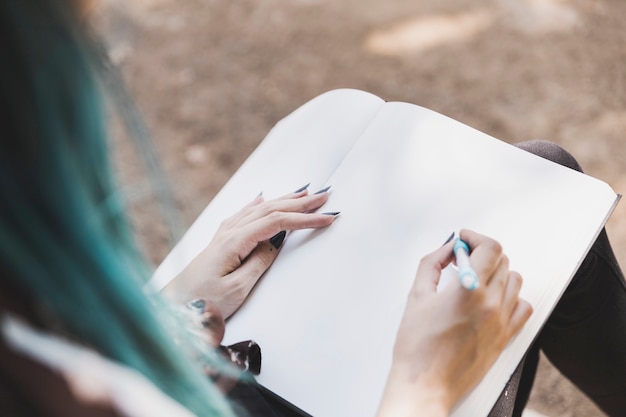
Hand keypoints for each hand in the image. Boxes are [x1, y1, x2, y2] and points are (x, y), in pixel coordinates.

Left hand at [163, 186, 337, 317]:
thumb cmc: (203, 301)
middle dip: (300, 203)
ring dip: (284, 200)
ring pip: (259, 209)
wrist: (173, 305)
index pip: (277, 222)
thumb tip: (276, 242)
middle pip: (270, 209)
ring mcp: (224, 233)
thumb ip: (259, 261)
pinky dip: (259, 204)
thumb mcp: (237, 288)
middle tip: (324, 196)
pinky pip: (245, 214)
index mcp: (235, 241)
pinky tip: (262, 198)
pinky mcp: (221, 240)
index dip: (304, 219)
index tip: (327, 218)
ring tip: (304, 194)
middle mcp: (229, 231)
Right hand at [377, 229, 532, 416]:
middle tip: (461, 260)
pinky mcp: (506, 338)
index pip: (490, 248)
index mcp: (469, 290)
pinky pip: (523, 306)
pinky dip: (511, 297)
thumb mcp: (416, 296)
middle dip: (481, 254)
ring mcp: (502, 322)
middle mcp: (492, 304)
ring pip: (514, 280)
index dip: (476, 238)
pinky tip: (492, 299)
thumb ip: (432, 263)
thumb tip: (447, 249)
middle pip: (502, 261)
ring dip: (496, 273)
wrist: (425, 384)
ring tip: (475, 280)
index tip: (464, 240)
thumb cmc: (417, 347)